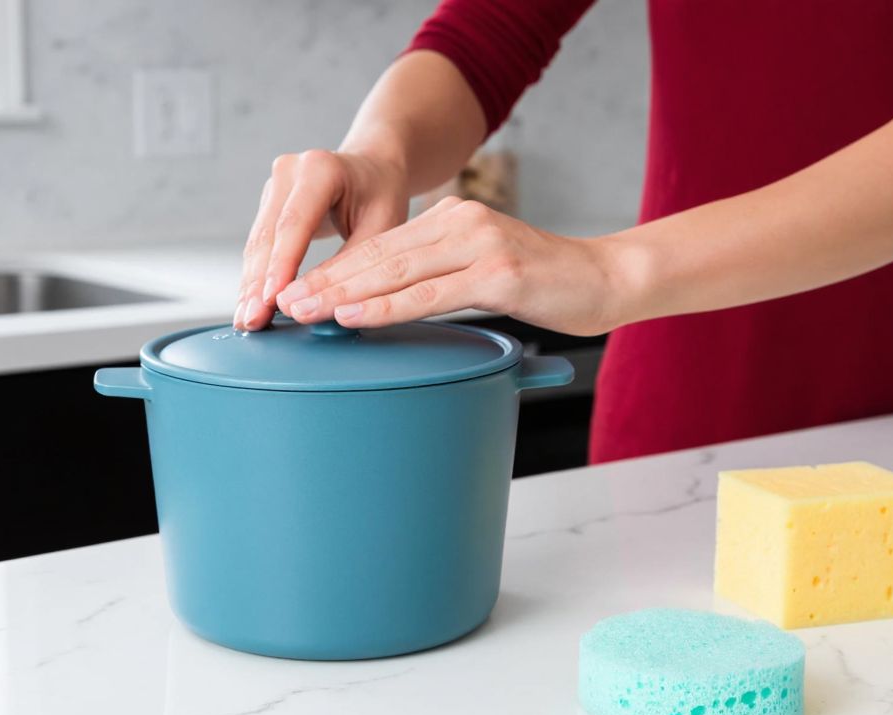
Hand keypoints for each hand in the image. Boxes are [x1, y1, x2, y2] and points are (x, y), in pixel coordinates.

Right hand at [235, 149, 409, 330]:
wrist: (372, 168)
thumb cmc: (381, 195)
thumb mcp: (382, 226)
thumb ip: (353, 262)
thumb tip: (323, 303)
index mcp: (320, 169)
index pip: (295, 222)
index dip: (281, 263)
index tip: (272, 298)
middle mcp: (289, 172)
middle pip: (268, 235)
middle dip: (259, 283)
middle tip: (254, 320)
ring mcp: (273, 187)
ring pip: (257, 244)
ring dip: (250, 285)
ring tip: (248, 320)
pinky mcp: (268, 206)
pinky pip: (258, 247)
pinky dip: (255, 278)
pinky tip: (252, 305)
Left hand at [274, 196, 629, 336]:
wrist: (609, 279)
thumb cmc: (547, 284)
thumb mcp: (485, 271)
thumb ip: (441, 277)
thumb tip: (387, 301)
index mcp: (454, 219)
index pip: (380, 244)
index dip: (334, 268)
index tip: (297, 288)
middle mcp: (462, 223)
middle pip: (378, 255)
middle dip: (325, 281)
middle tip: (283, 302)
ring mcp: (480, 245)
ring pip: (394, 272)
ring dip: (342, 295)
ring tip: (304, 311)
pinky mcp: (498, 273)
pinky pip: (429, 295)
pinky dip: (385, 308)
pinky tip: (354, 318)